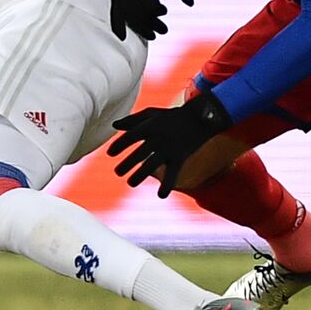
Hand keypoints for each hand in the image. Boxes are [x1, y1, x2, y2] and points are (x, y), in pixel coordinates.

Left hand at [107, 91, 231, 197]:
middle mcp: (159, 138)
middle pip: (140, 153)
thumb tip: (114, 126)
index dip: (119, 145)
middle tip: (117, 173)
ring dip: (140, 175)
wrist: (200, 117)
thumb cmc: (172, 116)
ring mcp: (169, 149)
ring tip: (130, 183)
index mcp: (150, 126)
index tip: (110, 153)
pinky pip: (173, 173)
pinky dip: (168, 185)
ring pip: (152, 165)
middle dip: (127, 164)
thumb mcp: (152, 114)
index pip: (131, 136)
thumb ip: (132, 120)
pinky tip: (161, 195)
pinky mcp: (179, 158)